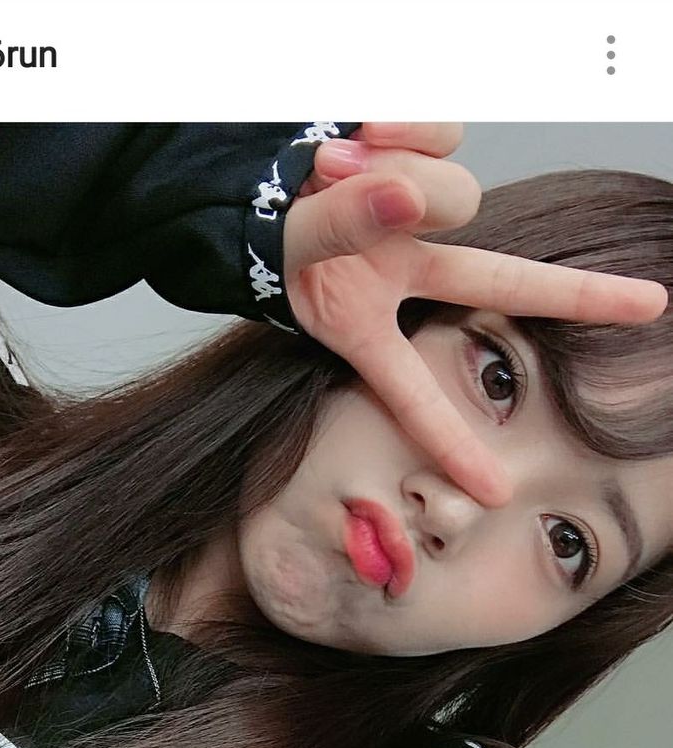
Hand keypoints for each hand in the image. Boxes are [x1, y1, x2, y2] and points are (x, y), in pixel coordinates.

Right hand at [282, 123, 668, 506]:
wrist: (245, 176)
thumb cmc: (263, 230)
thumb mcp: (291, 246)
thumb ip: (346, 224)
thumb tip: (408, 197)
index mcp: (366, 321)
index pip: (413, 393)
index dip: (451, 441)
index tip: (497, 493)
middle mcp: (405, 272)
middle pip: (500, 283)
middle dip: (577, 295)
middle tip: (655, 305)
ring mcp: (419, 216)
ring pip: (453, 191)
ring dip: (395, 173)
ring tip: (333, 166)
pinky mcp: (426, 156)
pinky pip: (442, 134)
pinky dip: (400, 125)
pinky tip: (357, 133)